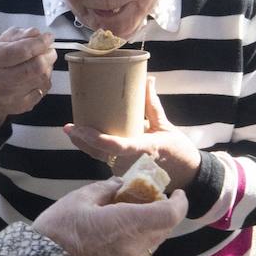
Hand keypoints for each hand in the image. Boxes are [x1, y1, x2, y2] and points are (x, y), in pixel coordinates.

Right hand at [0, 27, 54, 131]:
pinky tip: (37, 75)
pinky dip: (44, 79)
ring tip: (41, 61)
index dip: (39, 43)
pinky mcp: (21, 106)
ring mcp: (11, 96)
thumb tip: (36, 33)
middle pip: (36, 66)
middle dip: (48, 54)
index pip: (21, 51)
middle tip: (48, 49)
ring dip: (48, 66)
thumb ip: (14, 36)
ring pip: (43, 78)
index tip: (47, 37)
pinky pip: (43, 90)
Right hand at [34, 178, 187, 255]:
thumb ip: (105, 190)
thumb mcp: (78, 199)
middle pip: (161, 230)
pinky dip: (127, 248)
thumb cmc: (58, 230)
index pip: (171, 214)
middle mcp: (135, 248)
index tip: (175, 193)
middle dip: (158, 214)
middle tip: (142, 203)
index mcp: (129, 224)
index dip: (179, 202)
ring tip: (120, 223)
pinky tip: (105, 243)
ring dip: (142, 232)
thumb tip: (120, 184)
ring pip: (147, 246)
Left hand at [63, 77, 200, 190]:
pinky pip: (105, 160)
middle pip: (99, 153)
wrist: (187, 176)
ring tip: (72, 129)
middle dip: (82, 140)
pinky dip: (94, 148)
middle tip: (68, 126)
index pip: (116, 146)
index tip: (78, 128)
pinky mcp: (124, 173)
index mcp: (144, 149)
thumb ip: (152, 105)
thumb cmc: (178, 150)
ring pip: (99, 158)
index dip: (95, 138)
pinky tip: (84, 137)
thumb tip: (148, 79)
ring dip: (85, 145)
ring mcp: (127, 171)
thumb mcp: (166, 126)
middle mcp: (132, 163)